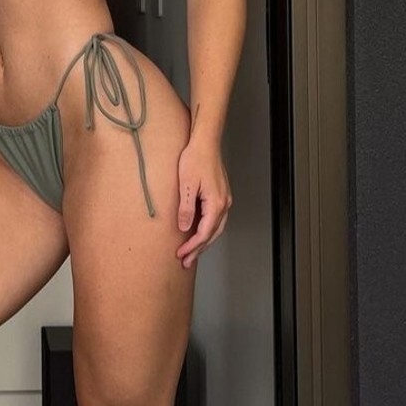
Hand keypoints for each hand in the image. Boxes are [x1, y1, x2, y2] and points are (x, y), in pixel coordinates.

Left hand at [175, 138, 231, 267]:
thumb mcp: (186, 185)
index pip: (204, 233)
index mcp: (216, 204)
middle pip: (212, 234)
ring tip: (191, 252)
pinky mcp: (221, 195)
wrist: (205, 143)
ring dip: (204, 241)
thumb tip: (185, 228)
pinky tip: (198, 232)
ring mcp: (224, 200)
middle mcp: (224, 204)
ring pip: (216, 228)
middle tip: (186, 261)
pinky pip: (215, 219)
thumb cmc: (195, 159)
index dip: (192, 246)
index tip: (181, 254)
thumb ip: (186, 208)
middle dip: (199, 249)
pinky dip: (207, 230)